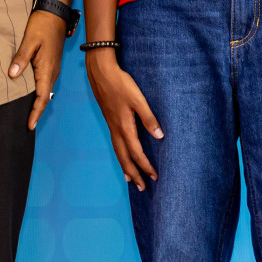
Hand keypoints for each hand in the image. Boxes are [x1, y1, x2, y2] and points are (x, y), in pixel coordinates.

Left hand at [8, 9, 67, 129]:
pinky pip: (46, 82)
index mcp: (47, 69)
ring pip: (46, 90)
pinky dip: (40, 92)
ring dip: (39, 102)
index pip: (42, 97)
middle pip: (45, 97)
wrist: (55, 13)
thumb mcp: (29, 41)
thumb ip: (21, 58)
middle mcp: (52, 71)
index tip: (29, 125)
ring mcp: (53, 67)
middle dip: (37, 111)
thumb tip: (12, 75)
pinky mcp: (51, 63)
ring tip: (29, 112)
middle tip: (28, 124)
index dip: (35, 112)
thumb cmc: (42, 25)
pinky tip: (32, 93)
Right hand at [85, 50, 162, 190]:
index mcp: (124, 126)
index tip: (155, 176)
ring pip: (118, 152)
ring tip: (130, 179)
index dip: (145, 166)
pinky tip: (122, 155)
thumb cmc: (121, 84)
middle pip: (125, 158)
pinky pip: (115, 144)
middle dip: (134, 173)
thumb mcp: (138, 99)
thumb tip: (160, 136)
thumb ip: (149, 118)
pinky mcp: (109, 121)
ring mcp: (111, 126)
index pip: (136, 152)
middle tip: (142, 187)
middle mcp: (116, 130)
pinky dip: (120, 155)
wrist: (101, 73)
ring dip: (125, 167)